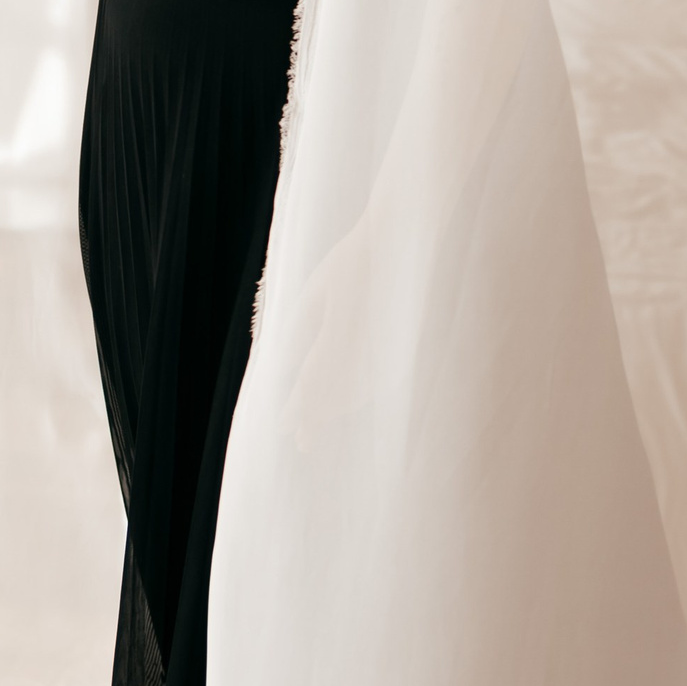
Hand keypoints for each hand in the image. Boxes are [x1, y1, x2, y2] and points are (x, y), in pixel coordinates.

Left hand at [280, 213, 382, 447]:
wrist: (402, 243)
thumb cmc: (353, 262)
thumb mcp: (315, 291)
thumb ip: (300, 331)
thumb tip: (284, 364)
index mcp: (337, 336)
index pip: (312, 385)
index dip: (299, 410)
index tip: (286, 428)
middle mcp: (362, 351)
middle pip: (336, 398)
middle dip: (317, 418)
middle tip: (302, 442)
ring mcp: (385, 353)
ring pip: (359, 395)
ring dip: (338, 411)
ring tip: (320, 425)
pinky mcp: (401, 350)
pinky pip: (378, 383)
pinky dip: (361, 397)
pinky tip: (351, 403)